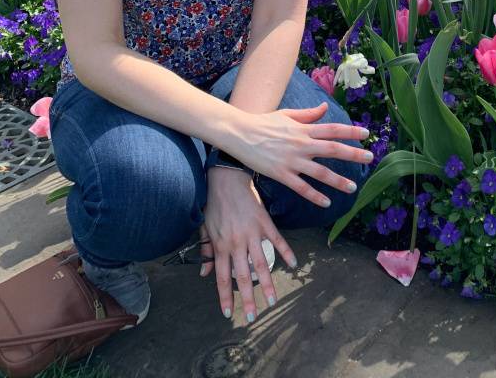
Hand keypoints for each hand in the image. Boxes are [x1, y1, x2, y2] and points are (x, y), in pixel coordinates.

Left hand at [200, 167, 296, 321]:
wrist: (226, 178)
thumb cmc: (213, 203)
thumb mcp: (204, 228)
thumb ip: (205, 251)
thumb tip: (203, 273)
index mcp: (221, 246)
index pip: (223, 278)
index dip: (225, 297)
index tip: (229, 314)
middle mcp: (237, 243)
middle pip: (244, 277)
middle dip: (249, 299)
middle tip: (254, 317)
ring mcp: (252, 233)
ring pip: (262, 264)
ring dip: (267, 284)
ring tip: (273, 300)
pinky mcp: (264, 222)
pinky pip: (277, 240)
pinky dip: (286, 252)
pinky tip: (293, 264)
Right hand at [226, 101, 371, 207]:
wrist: (239, 134)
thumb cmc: (263, 123)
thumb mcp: (287, 115)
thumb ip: (308, 114)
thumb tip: (325, 107)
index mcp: (303, 129)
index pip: (333, 129)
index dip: (350, 131)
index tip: (366, 134)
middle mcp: (301, 144)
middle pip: (332, 149)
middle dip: (353, 154)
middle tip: (370, 158)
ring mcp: (292, 160)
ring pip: (320, 172)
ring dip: (338, 181)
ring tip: (352, 188)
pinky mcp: (281, 174)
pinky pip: (301, 187)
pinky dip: (314, 196)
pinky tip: (326, 203)